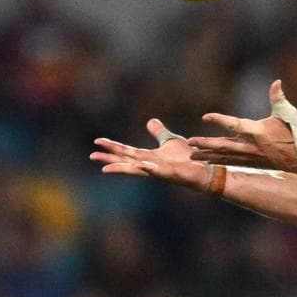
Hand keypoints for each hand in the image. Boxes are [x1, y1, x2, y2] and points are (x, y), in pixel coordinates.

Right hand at [91, 119, 210, 190]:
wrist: (205, 169)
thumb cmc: (188, 158)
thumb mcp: (171, 140)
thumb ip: (159, 132)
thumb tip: (150, 121)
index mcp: (149, 157)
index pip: (127, 151)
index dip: (112, 146)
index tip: (97, 141)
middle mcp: (151, 165)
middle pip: (126, 161)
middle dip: (110, 158)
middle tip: (92, 156)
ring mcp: (161, 171)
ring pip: (139, 170)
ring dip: (123, 168)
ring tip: (106, 168)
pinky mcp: (174, 175)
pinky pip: (161, 172)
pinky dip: (151, 169)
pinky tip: (142, 166)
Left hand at [188, 80, 296, 173]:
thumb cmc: (296, 134)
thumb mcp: (287, 113)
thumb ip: (278, 97)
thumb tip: (277, 82)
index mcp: (258, 132)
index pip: (235, 124)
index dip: (219, 120)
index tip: (205, 116)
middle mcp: (252, 146)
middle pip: (224, 145)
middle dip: (206, 144)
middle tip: (190, 142)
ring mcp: (251, 157)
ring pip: (225, 156)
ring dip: (208, 155)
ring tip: (192, 155)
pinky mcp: (253, 163)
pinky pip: (231, 162)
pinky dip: (218, 161)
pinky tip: (208, 161)